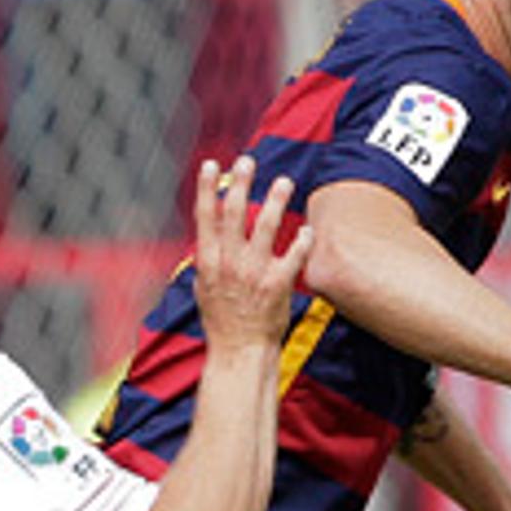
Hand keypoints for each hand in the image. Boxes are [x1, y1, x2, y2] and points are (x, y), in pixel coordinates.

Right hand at [188, 156, 312, 350]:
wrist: (240, 350)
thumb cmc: (222, 321)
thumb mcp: (203, 289)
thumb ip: (207, 261)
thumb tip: (205, 239)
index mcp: (209, 262)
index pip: (205, 217)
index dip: (208, 188)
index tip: (212, 165)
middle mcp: (230, 262)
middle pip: (234, 213)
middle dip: (241, 183)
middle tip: (248, 160)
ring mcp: (254, 272)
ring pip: (265, 226)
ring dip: (275, 200)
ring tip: (284, 181)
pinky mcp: (277, 283)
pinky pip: (294, 254)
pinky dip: (302, 240)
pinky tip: (307, 229)